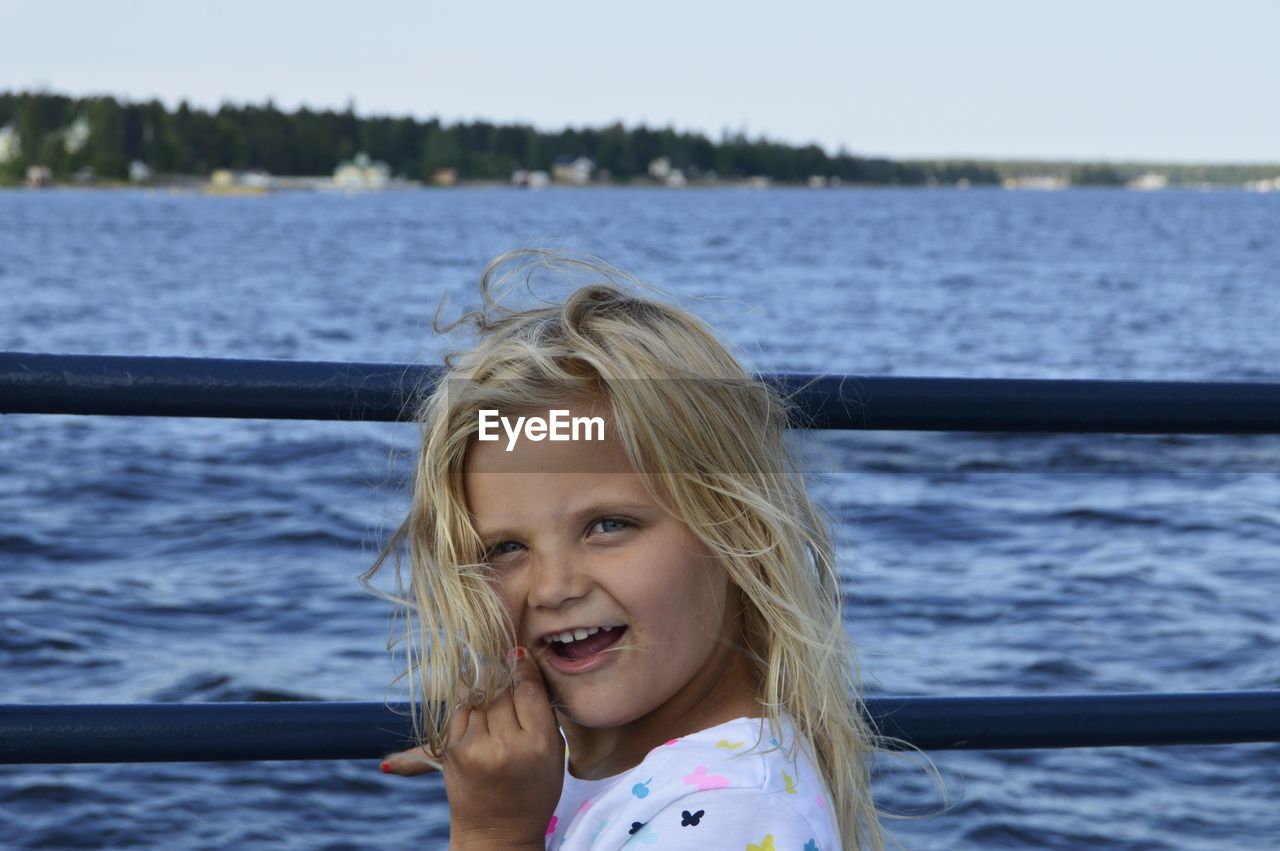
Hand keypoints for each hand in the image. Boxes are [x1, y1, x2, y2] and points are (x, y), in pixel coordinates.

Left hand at [415, 647, 563, 849]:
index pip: (528, 689)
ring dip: (486, 693)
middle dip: (505, 682)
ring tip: (493, 704)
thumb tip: (520, 662)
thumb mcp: (553, 753)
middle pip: (502, 689)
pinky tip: (478, 715)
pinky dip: (469, 707)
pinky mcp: (453, 750)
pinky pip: (461, 710)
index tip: (520, 656)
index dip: (524, 668)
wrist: (496, 833)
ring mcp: (475, 746)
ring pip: (479, 696)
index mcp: (537, 744)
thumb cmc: (533, 791)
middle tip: (508, 684)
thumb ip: (541, 711)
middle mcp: (505, 744)